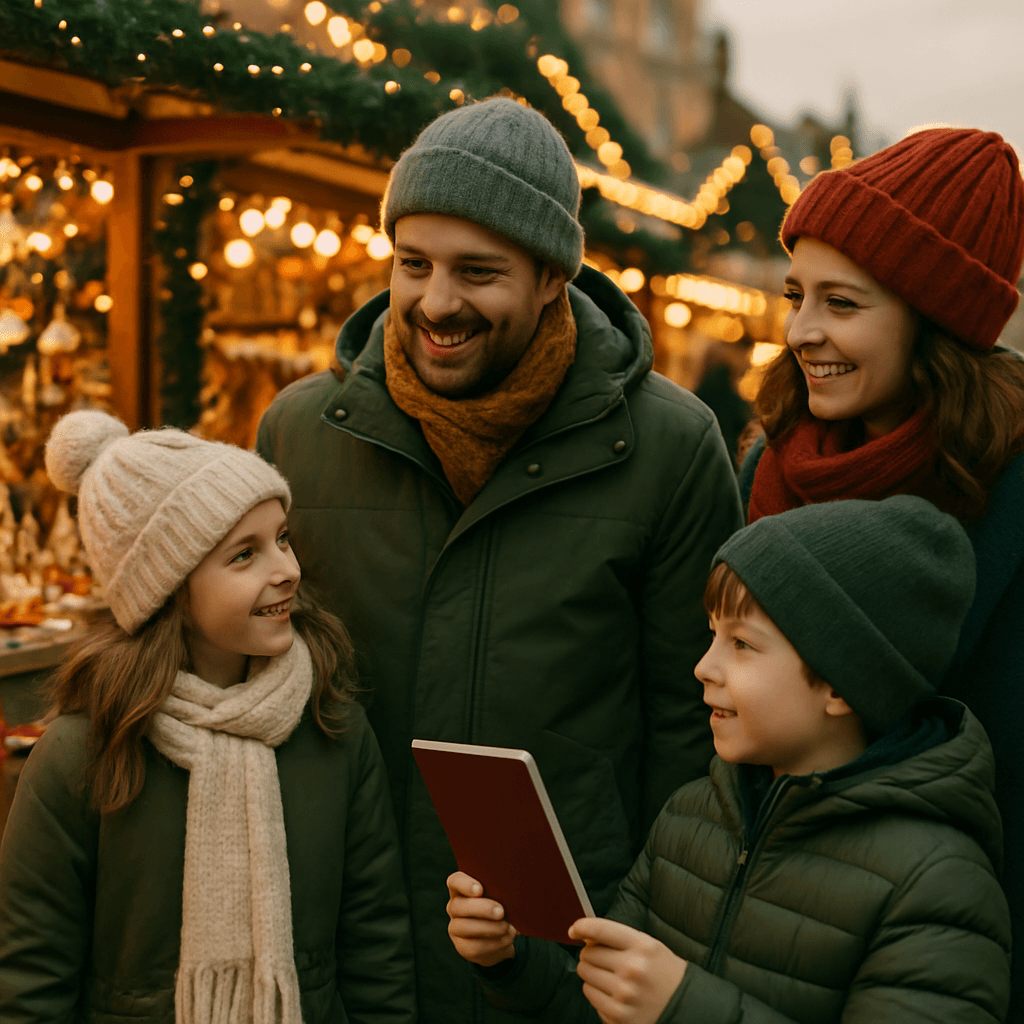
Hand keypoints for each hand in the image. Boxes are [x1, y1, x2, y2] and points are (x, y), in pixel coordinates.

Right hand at [446, 871, 516, 966]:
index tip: (479, 890)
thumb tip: (511, 889)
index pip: (455, 881)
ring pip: (464, 927)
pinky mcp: (462, 947)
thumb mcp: (501, 895)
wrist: (501, 936)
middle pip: (458, 905)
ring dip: (489, 928)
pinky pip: (473, 947)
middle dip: (482, 909)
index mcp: (462, 888)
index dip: (464, 884)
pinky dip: (493, 943)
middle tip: (501, 912)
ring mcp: (455, 928)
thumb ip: (500, 890)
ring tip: (507, 927)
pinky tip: (506, 938)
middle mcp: (454, 907)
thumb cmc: (501, 907)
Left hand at [569, 917, 686, 1023]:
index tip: (574, 929)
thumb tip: (586, 935)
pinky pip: (590, 996)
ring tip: (611, 977)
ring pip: (585, 975)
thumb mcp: (649, 946)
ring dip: (592, 974)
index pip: (601, 929)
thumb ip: (620, 938)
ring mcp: (624, 994)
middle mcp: (632, 969)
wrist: (684, 1007)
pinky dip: (597, 993)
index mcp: (642, 946)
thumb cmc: (663, 972)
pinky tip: (614, 993)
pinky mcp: (618, 1016)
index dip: (582, 926)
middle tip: (604, 959)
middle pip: (588, 954)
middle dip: (590, 954)